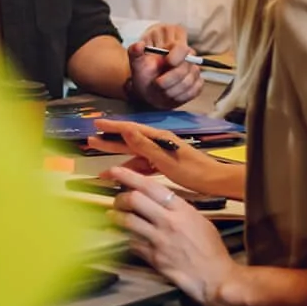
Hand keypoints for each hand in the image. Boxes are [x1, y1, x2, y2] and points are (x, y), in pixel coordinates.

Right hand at [87, 118, 245, 202]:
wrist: (215, 181)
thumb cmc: (192, 171)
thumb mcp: (165, 159)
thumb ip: (144, 145)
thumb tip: (126, 128)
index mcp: (158, 138)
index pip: (130, 129)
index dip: (112, 127)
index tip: (96, 124)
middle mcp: (159, 142)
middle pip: (130, 139)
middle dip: (111, 140)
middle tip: (92, 140)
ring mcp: (162, 153)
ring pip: (136, 154)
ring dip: (121, 157)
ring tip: (104, 165)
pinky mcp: (165, 164)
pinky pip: (144, 164)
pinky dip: (134, 168)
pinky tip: (126, 174)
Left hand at [105, 167, 238, 305]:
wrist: (216, 278)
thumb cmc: (211, 250)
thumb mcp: (200, 221)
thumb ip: (178, 209)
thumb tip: (160, 200)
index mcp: (181, 210)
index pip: (150, 187)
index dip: (129, 176)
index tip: (115, 171)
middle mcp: (169, 222)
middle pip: (134, 200)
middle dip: (120, 198)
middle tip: (118, 201)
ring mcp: (159, 240)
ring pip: (127, 221)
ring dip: (116, 217)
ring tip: (113, 216)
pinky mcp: (153, 258)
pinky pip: (132, 243)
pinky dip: (126, 238)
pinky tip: (125, 237)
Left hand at [127, 25, 202, 107]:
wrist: (149, 90)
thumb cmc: (144, 73)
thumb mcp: (136, 62)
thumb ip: (135, 51)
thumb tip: (139, 44)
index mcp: (173, 46)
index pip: (182, 48)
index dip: (176, 56)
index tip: (167, 62)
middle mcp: (187, 57)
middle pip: (186, 67)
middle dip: (169, 79)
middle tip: (157, 83)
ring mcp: (194, 70)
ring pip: (189, 81)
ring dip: (172, 90)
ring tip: (161, 89)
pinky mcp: (198, 83)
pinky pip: (193, 91)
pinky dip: (179, 96)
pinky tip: (170, 94)